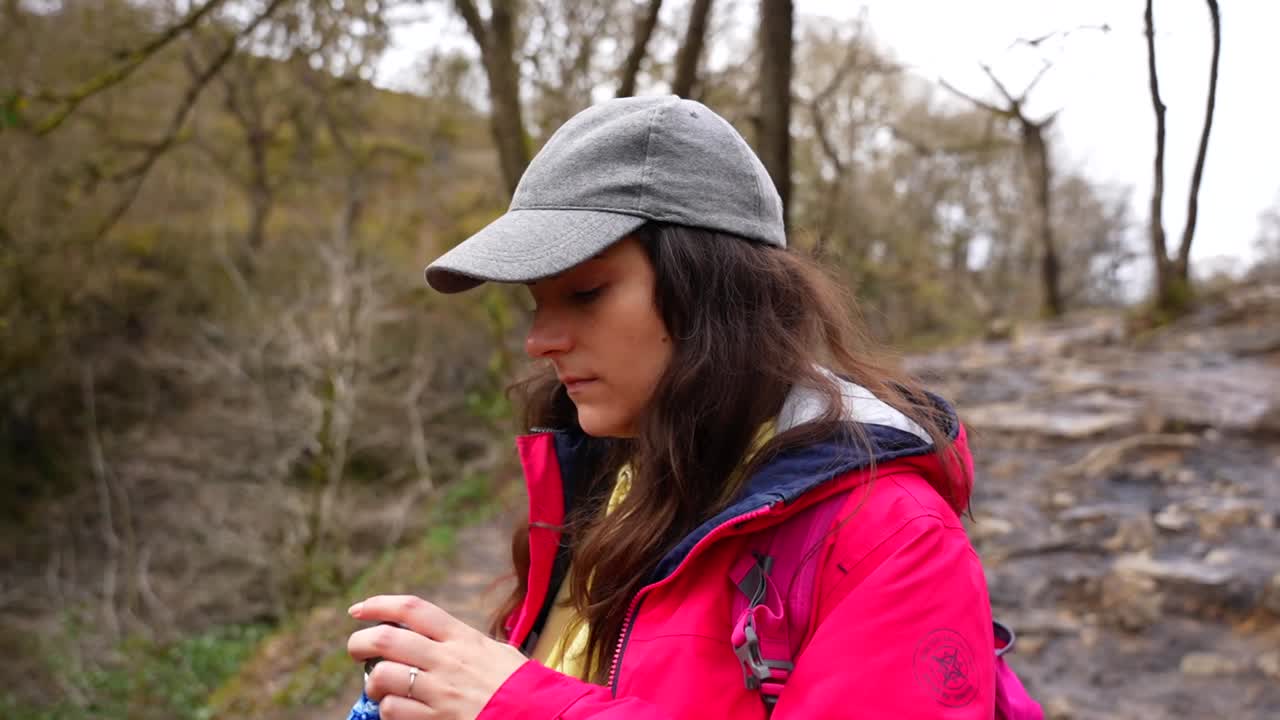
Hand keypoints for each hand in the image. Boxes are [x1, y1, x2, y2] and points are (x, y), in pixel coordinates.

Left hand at [347, 595, 528, 719]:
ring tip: (379, 687)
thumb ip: (460, 643)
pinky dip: (387, 710)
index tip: (359, 610)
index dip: (379, 605)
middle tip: (357, 650)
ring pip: (383, 677)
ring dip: (373, 683)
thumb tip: (428, 637)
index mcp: (462, 637)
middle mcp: (447, 659)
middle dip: (360, 643)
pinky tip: (396, 711)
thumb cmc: (517, 684)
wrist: (537, 715)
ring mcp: (440, 691)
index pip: (412, 610)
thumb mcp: (493, 651)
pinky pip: (393, 712)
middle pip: (386, 640)